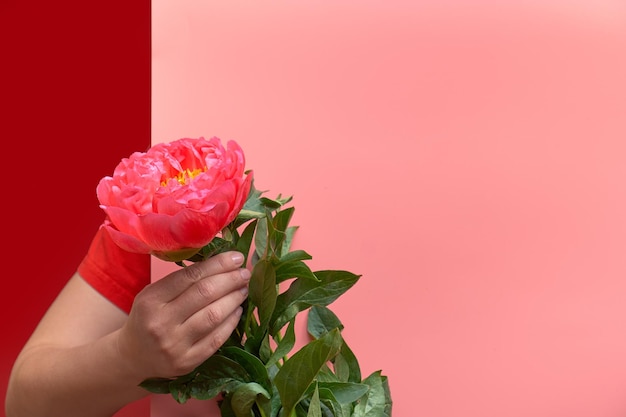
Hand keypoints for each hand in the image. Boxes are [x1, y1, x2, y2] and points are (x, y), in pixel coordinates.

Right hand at [116, 251, 250, 380]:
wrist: (133, 357)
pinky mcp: (187, 362)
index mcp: (150, 300)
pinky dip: (231, 322)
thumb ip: (180, 281)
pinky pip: (216, 339)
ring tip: (243, 289)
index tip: (236, 257)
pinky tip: (237, 310)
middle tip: (244, 272)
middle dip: (230, 279)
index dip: (218, 264)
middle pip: (205, 293)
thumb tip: (221, 264)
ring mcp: (174, 345)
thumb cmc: (148, 318)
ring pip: (214, 315)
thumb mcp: (153, 295)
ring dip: (234, 299)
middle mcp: (161, 322)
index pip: (190, 276)